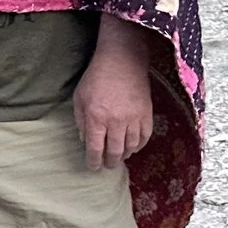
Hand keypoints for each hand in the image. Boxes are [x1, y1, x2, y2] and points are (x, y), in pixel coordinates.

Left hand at [73, 17, 153, 170]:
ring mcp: (134, 118)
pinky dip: (139, 146)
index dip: (93, 161)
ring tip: (119, 156)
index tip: (92, 167)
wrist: (123, 61)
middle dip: (110, 162)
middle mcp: (116, 121)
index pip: (95, 149)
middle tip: (106, 165)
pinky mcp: (147, 114)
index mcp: (97, 118)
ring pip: (131, 147)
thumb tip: (85, 141)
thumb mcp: (80, 98)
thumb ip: (81, 122)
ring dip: (124, 155)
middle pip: (115, 152)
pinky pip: (145, 137)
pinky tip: (133, 147)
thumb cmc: (96, 78)